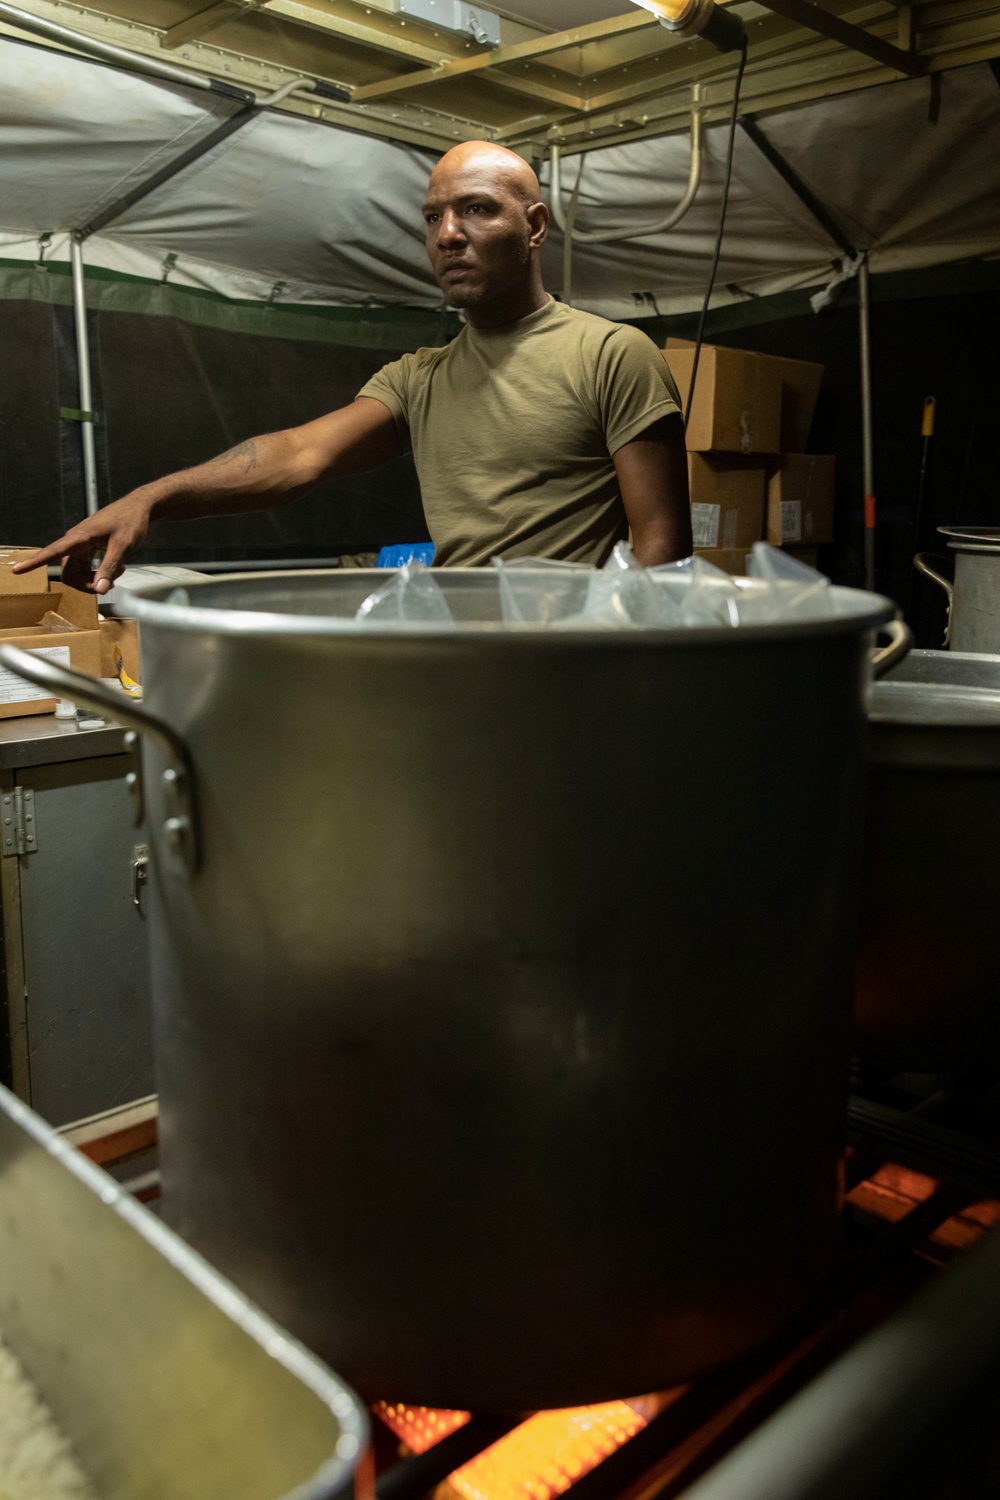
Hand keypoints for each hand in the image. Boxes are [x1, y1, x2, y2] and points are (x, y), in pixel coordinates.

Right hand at [12, 495, 153, 594]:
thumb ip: (110, 568)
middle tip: (110, 583)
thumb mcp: (122, 547)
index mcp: (79, 537)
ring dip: (95, 578)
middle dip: (86, 583)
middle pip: (68, 572)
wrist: (140, 507)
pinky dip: (100, 572)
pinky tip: (117, 568)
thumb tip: (99, 590)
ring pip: (78, 571)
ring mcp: (83, 545)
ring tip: (119, 571)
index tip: (17, 569)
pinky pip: (87, 567)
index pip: (52, 552)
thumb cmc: (131, 522)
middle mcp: (76, 541)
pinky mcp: (90, 547)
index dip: (34, 562)